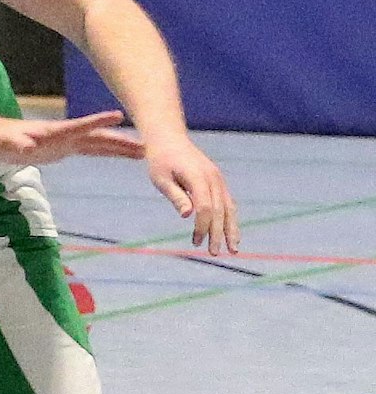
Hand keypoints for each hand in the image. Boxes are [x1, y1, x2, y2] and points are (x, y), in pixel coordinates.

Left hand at [0, 109, 145, 166]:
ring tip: (144, 152)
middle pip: (99, 137)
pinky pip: (92, 150)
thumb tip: (26, 147)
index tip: (119, 115)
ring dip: (120, 148)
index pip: (81, 126)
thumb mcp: (5, 143)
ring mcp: (67, 142)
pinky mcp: (65, 149)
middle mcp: (66, 135)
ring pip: (99, 144)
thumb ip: (17, 144)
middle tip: (147, 146)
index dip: (98, 121)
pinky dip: (108, 152)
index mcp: (55, 132)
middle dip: (122, 142)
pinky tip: (122, 155)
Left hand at [143, 134, 239, 254]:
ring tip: (233, 250)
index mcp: (198, 177)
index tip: (195, 242)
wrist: (169, 140)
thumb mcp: (161, 179)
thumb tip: (187, 215)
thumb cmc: (160, 161)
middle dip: (218, 233)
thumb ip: (176, 196)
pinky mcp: (218, 181)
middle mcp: (213, 178)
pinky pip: (228, 202)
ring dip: (231, 229)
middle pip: (219, 210)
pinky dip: (230, 219)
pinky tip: (230, 234)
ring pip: (229, 208)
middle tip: (214, 253)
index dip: (202, 226)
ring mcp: (218, 179)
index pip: (205, 207)